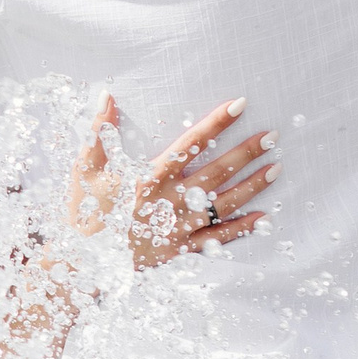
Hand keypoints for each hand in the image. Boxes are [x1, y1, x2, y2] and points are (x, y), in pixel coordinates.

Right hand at [69, 95, 277, 266]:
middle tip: (272, 136)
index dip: (216, 123)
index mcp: (150, 177)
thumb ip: (100, 131)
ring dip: (252, 186)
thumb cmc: (83, 214)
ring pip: (225, 204)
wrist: (82, 263)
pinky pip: (217, 238)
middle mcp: (171, 200)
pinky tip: (263, 218)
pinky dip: (241, 229)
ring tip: (276, 169)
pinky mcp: (180, 249)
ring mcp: (179, 227)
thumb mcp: (85, 169)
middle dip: (246, 153)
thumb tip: (106, 96)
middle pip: (217, 172)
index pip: (190, 142)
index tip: (240, 105)